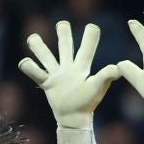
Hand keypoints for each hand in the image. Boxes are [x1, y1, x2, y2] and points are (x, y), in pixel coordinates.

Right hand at [17, 20, 120, 143]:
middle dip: (63, 32)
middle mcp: (68, 66)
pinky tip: (26, 63)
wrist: (74, 119)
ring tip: (32, 38)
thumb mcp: (97, 88)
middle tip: (62, 23)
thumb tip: (117, 68)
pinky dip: (29, 67)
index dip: (90, 35)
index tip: (92, 27)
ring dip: (38, 46)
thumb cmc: (87, 103)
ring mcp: (56, 74)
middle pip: (64, 43)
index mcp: (82, 66)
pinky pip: (34, 72)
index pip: (86, 46)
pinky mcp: (47, 83)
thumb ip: (106, 76)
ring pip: (45, 55)